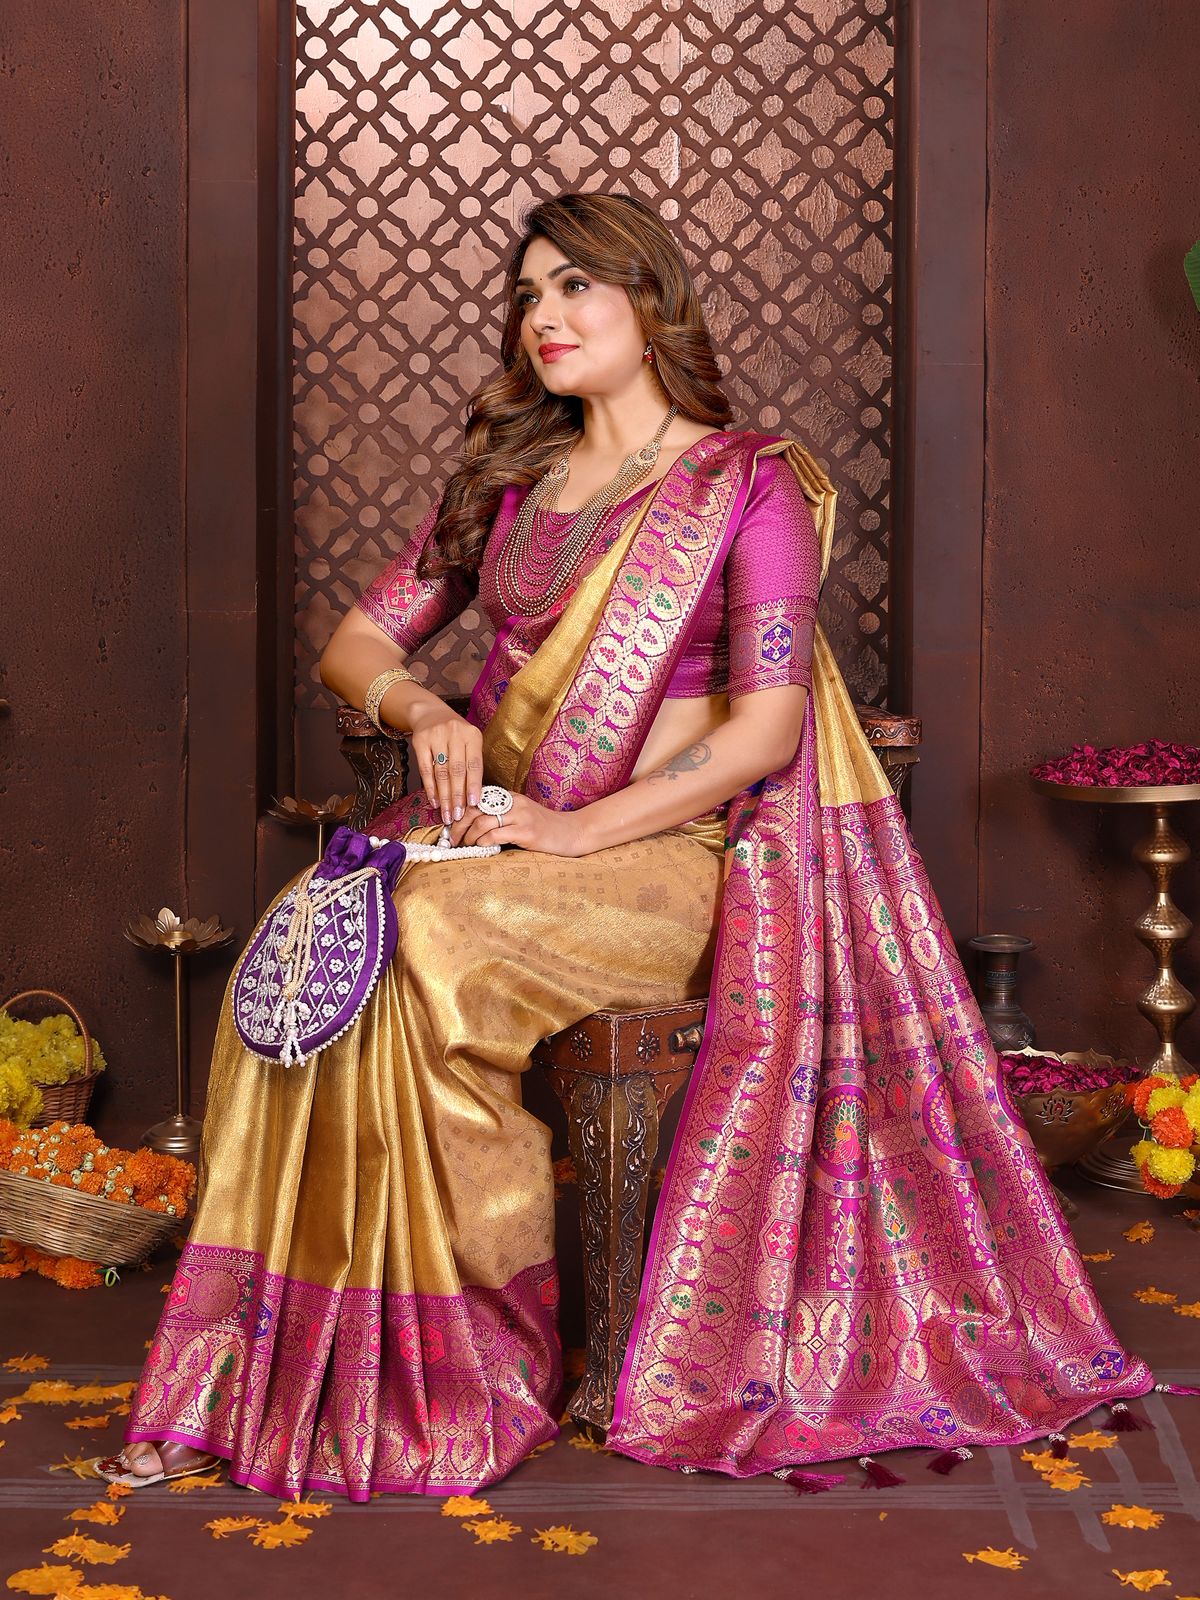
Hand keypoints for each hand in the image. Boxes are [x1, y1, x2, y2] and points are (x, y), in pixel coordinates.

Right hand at [407, 703, 483, 823]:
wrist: (430, 713)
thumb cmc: (455, 735)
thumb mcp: (468, 742)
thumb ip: (471, 765)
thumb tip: (472, 798)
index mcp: (472, 735)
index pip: (474, 765)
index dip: (473, 786)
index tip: (473, 804)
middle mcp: (455, 733)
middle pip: (457, 771)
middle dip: (457, 796)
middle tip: (458, 815)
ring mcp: (436, 736)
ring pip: (441, 772)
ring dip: (444, 797)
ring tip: (447, 813)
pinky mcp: (420, 741)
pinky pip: (425, 769)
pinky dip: (430, 788)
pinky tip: (434, 801)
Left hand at [447, 793, 589, 856]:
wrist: (572, 833)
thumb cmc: (545, 829)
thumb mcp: (521, 816)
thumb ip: (501, 817)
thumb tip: (471, 829)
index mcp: (510, 797)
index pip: (477, 799)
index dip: (460, 812)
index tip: (451, 825)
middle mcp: (514, 802)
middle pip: (475, 809)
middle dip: (459, 825)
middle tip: (452, 839)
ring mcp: (521, 816)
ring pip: (482, 822)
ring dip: (469, 836)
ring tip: (465, 846)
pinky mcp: (527, 831)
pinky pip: (497, 834)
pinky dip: (483, 842)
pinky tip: (481, 847)